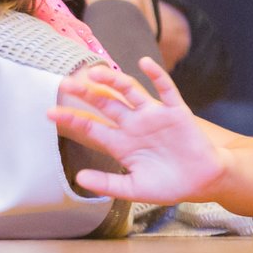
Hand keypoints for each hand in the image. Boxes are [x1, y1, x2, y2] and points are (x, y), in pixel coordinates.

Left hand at [49, 58, 228, 205]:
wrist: (203, 182)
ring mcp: (154, 116)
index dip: (72, 119)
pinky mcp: (177, 112)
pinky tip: (145, 63)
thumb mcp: (134, 189)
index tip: (49, 112)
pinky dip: (157, 75)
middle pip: (105, 103)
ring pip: (130, 92)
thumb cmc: (168, 185)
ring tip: (96, 72)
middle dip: (86, 93)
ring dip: (114, 80)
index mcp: (120, 143)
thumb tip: (79, 179)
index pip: (91, 127)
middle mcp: (133, 125)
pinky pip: (166, 90)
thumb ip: (107, 184)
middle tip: (66, 83)